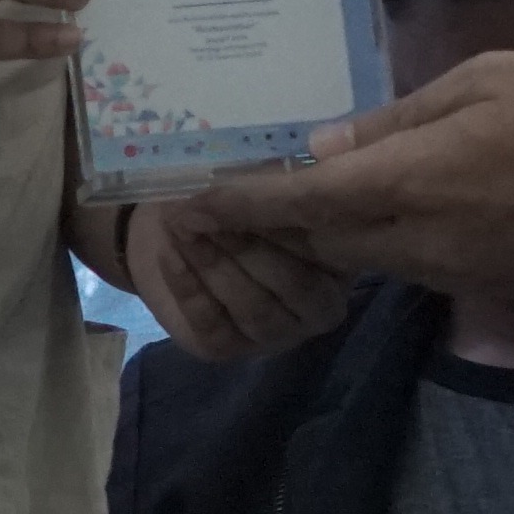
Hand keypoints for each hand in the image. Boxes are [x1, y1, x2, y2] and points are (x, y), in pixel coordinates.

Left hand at [98, 196, 364, 358]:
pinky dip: (189, 288)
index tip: (253, 185)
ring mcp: (277, 333)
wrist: (178, 228)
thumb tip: (282, 165)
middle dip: (247, 243)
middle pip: (293, 283)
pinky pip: (213, 325)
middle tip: (206, 206)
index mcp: (343, 259)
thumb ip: (280, 176)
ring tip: (183, 224)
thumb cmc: (234, 196)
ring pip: (253, 308)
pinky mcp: (229, 348)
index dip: (290, 216)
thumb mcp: (262, 176)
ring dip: (214, 263)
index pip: (328, 245)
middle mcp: (320, 305)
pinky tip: (171, 255)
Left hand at [168, 54, 513, 305]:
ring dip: (326, 236)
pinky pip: (411, 268)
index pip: (303, 204)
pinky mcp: (488, 287)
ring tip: (297, 196)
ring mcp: (456, 275)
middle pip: (322, 244)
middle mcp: (422, 243)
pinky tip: (382, 208)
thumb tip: (329, 144)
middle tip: (232, 194)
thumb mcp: (491, 79)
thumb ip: (401, 116)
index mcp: (416, 182)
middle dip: (274, 226)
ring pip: (365, 260)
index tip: (190, 197)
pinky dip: (380, 243)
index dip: (241, 204)